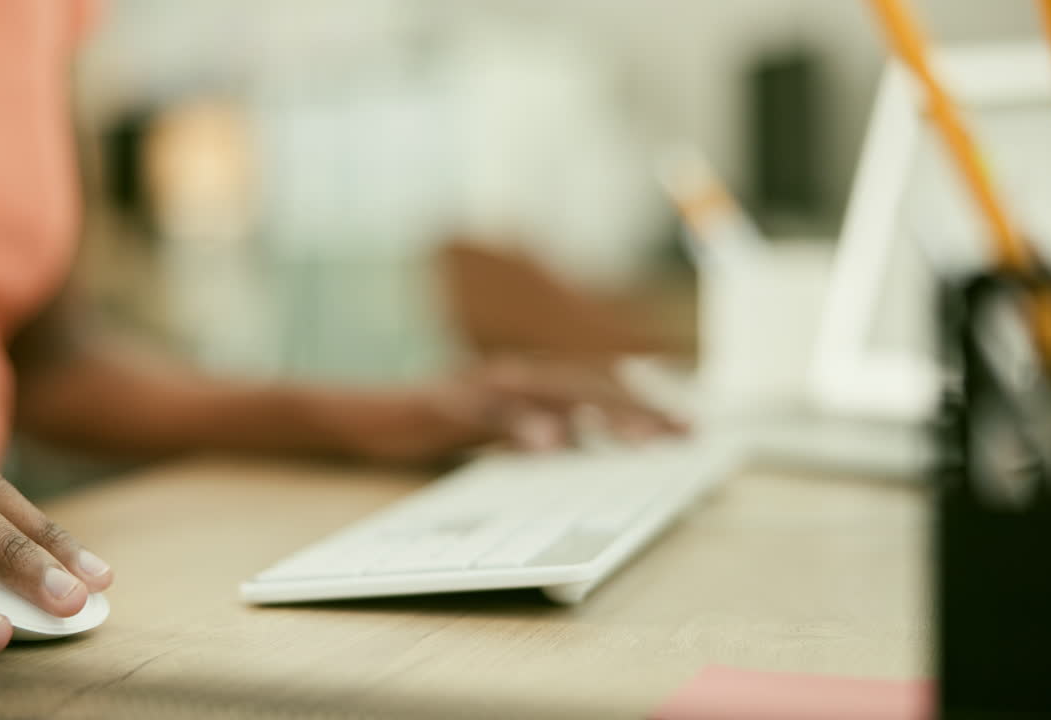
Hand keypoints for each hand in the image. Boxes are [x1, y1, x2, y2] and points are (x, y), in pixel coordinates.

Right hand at [312, 356, 684, 463]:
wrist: (365, 416)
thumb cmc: (432, 424)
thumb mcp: (493, 431)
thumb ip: (535, 430)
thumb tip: (581, 444)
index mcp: (524, 381)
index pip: (593, 389)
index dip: (641, 405)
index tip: (685, 427)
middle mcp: (510, 374)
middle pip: (585, 387)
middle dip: (637, 410)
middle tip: (681, 434)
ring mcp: (480, 386)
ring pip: (550, 394)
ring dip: (600, 414)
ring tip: (641, 439)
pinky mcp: (447, 404)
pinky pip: (489, 415)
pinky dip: (522, 425)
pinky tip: (552, 443)